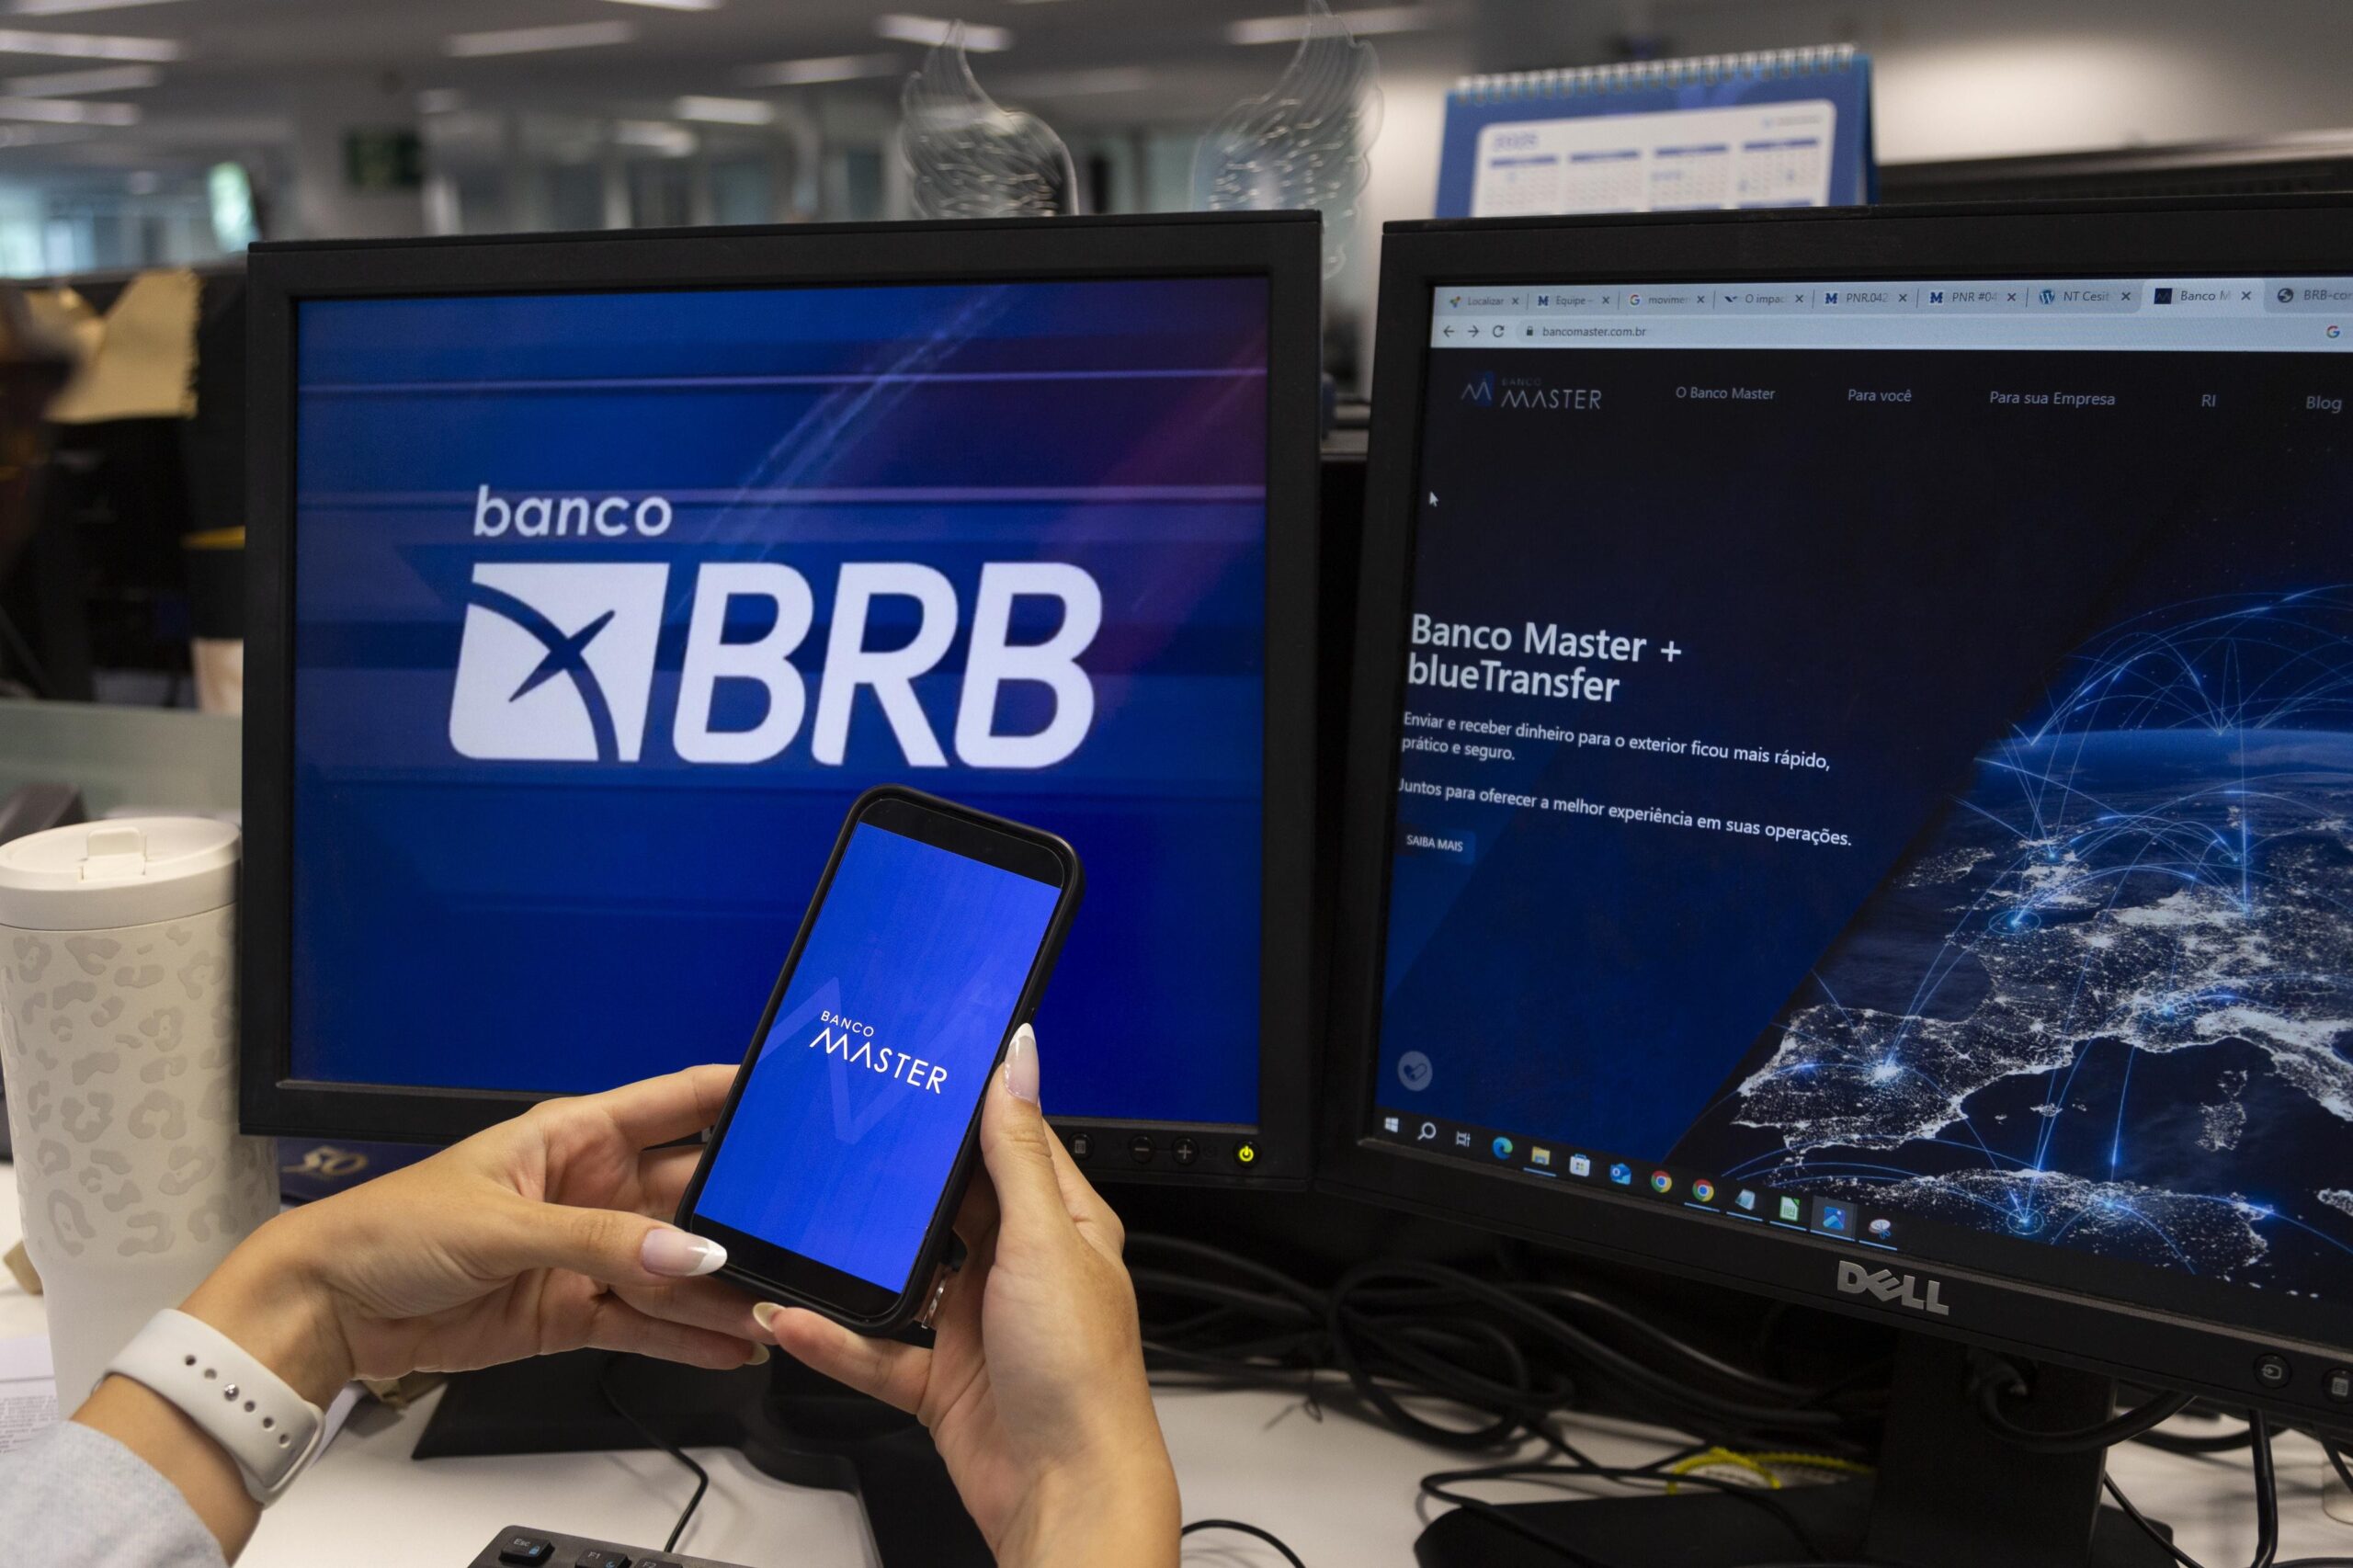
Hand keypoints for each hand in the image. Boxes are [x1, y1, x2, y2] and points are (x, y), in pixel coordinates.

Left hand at [76, 1066, 771, 1557]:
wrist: (327, 1310)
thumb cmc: (390, 1229)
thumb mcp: (502, 1224)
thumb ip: (601, 1242)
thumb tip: (688, 1252)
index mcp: (575, 1135)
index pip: (678, 1103)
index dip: (739, 1096)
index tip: (800, 1098)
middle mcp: (591, 1189)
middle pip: (690, 1195)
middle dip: (743, 1212)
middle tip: (803, 1230)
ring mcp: (584, 1253)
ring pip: (674, 1265)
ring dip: (721, 1287)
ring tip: (776, 1304)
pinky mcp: (570, 1312)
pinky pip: (644, 1321)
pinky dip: (686, 1337)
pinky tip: (728, 1347)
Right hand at [770, 1025, 1179, 1567]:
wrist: (1066, 1491)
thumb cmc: (1082, 1373)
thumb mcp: (1045, 1241)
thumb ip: (1017, 1153)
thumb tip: (1020, 1060)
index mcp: (1061, 1225)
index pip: (1010, 1144)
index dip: (967, 1110)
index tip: (914, 1077)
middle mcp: (1020, 1268)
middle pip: (948, 1207)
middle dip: (895, 1186)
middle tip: (839, 1147)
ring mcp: (979, 1323)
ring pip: (902, 1279)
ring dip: (853, 1267)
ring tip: (799, 1236)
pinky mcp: (944, 1379)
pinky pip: (876, 1349)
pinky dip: (834, 1338)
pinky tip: (792, 1319)